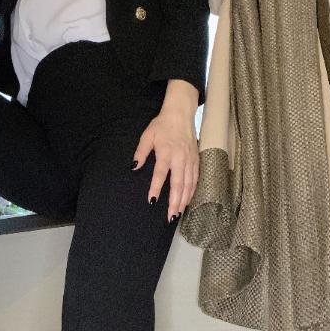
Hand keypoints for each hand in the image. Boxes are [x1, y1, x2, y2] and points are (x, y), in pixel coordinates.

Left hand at [131, 83, 199, 222]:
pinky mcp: (196, 160)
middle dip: (174, 201)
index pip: (160, 174)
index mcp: (167, 152)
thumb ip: (140, 153)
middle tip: (170, 216)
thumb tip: (133, 167)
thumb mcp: (147, 136)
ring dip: (184, 200)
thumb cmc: (162, 125)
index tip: (152, 201)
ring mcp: (190, 160)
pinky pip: (195, 179)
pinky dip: (192, 191)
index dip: (156, 188)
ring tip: (178, 213)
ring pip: (189, 184)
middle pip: (178, 183)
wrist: (180, 114)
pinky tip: (188, 201)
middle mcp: (180, 158)